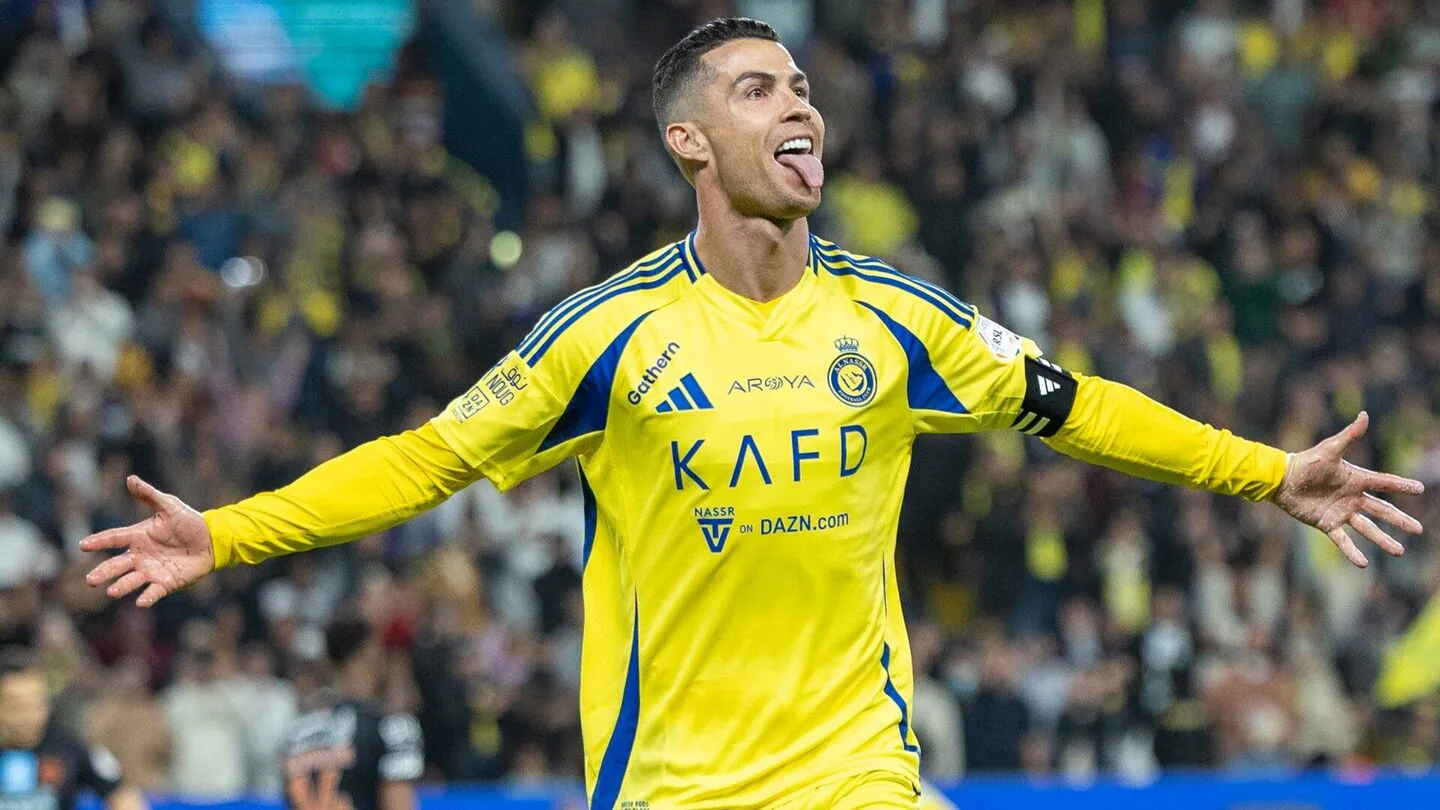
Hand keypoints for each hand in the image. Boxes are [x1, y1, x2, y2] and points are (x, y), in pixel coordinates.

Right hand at [80, 475, 214, 606]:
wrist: (211, 539)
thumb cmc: (188, 522)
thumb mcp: (169, 506)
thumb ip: (150, 496)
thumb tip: (131, 479)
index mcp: (138, 536)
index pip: (114, 538)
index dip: (99, 542)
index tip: (82, 545)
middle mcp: (140, 556)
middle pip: (117, 565)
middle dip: (103, 572)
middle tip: (90, 580)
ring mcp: (152, 570)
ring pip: (131, 580)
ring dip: (122, 586)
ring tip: (111, 592)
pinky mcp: (166, 582)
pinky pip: (155, 591)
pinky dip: (148, 597)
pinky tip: (141, 603)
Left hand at [1271, 412, 1424, 567]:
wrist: (1281, 479)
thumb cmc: (1305, 462)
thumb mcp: (1329, 449)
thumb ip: (1349, 436)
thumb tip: (1364, 415)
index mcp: (1356, 479)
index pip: (1384, 483)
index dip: (1401, 486)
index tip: (1419, 489)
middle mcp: (1352, 497)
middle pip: (1381, 511)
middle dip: (1400, 520)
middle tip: (1419, 529)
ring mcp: (1341, 512)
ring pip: (1367, 529)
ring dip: (1383, 540)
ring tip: (1399, 551)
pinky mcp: (1327, 524)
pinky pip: (1343, 540)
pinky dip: (1352, 552)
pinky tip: (1364, 563)